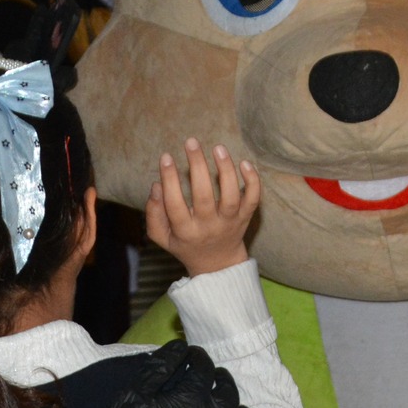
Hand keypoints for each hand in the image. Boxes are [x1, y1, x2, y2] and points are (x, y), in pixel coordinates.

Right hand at [146, 138, 259, 275]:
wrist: (218, 266)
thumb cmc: (186, 244)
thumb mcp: (162, 237)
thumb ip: (154, 214)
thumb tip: (156, 185)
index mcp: (185, 232)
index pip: (175, 204)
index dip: (170, 180)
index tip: (166, 157)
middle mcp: (208, 227)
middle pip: (204, 197)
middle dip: (197, 167)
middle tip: (191, 142)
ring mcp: (230, 223)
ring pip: (231, 197)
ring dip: (226, 170)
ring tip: (217, 148)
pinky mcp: (246, 218)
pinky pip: (253, 200)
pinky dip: (253, 181)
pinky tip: (245, 162)